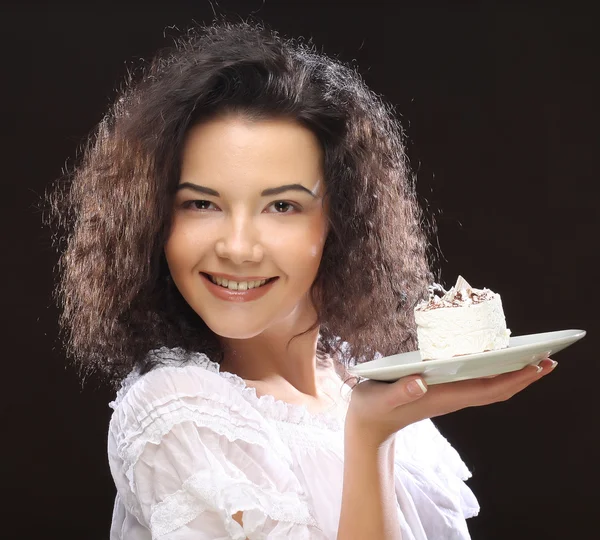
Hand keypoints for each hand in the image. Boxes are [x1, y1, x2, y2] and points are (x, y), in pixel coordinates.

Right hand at [346, 358, 556, 447]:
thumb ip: (400, 390)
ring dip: (513, 375)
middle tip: (549, 359)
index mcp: (443, 397)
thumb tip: (421, 381)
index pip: (488, 390)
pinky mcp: (442, 391)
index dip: (514, 379)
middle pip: (497, 389)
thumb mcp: (381, 398)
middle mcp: (451, 397)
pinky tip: (496, 361)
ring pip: (490, 387)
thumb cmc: (373, 409)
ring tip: (532, 358)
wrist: (368, 426)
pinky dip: (494, 372)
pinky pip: (478, 383)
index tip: (537, 366)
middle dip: (524, 377)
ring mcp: (448, 395)